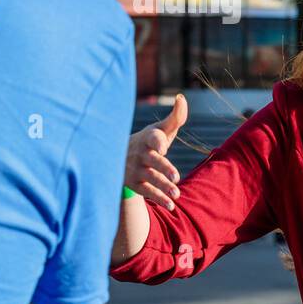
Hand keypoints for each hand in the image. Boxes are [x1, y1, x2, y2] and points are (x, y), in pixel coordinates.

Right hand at [125, 94, 186, 209]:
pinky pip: (147, 192)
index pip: (152, 138)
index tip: (163, 147)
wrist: (120, 158)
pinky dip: (158, 199)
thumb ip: (175, 117)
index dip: (157, 141)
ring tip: (177, 194)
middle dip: (164, 168)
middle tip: (176, 177)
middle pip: (153, 161)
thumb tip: (182, 98)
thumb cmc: (149, 142)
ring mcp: (136, 170)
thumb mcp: (160, 129)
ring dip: (163, 187)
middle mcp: (141, 154)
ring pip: (150, 178)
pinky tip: (171, 205)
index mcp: (149, 138)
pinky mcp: (135, 184)